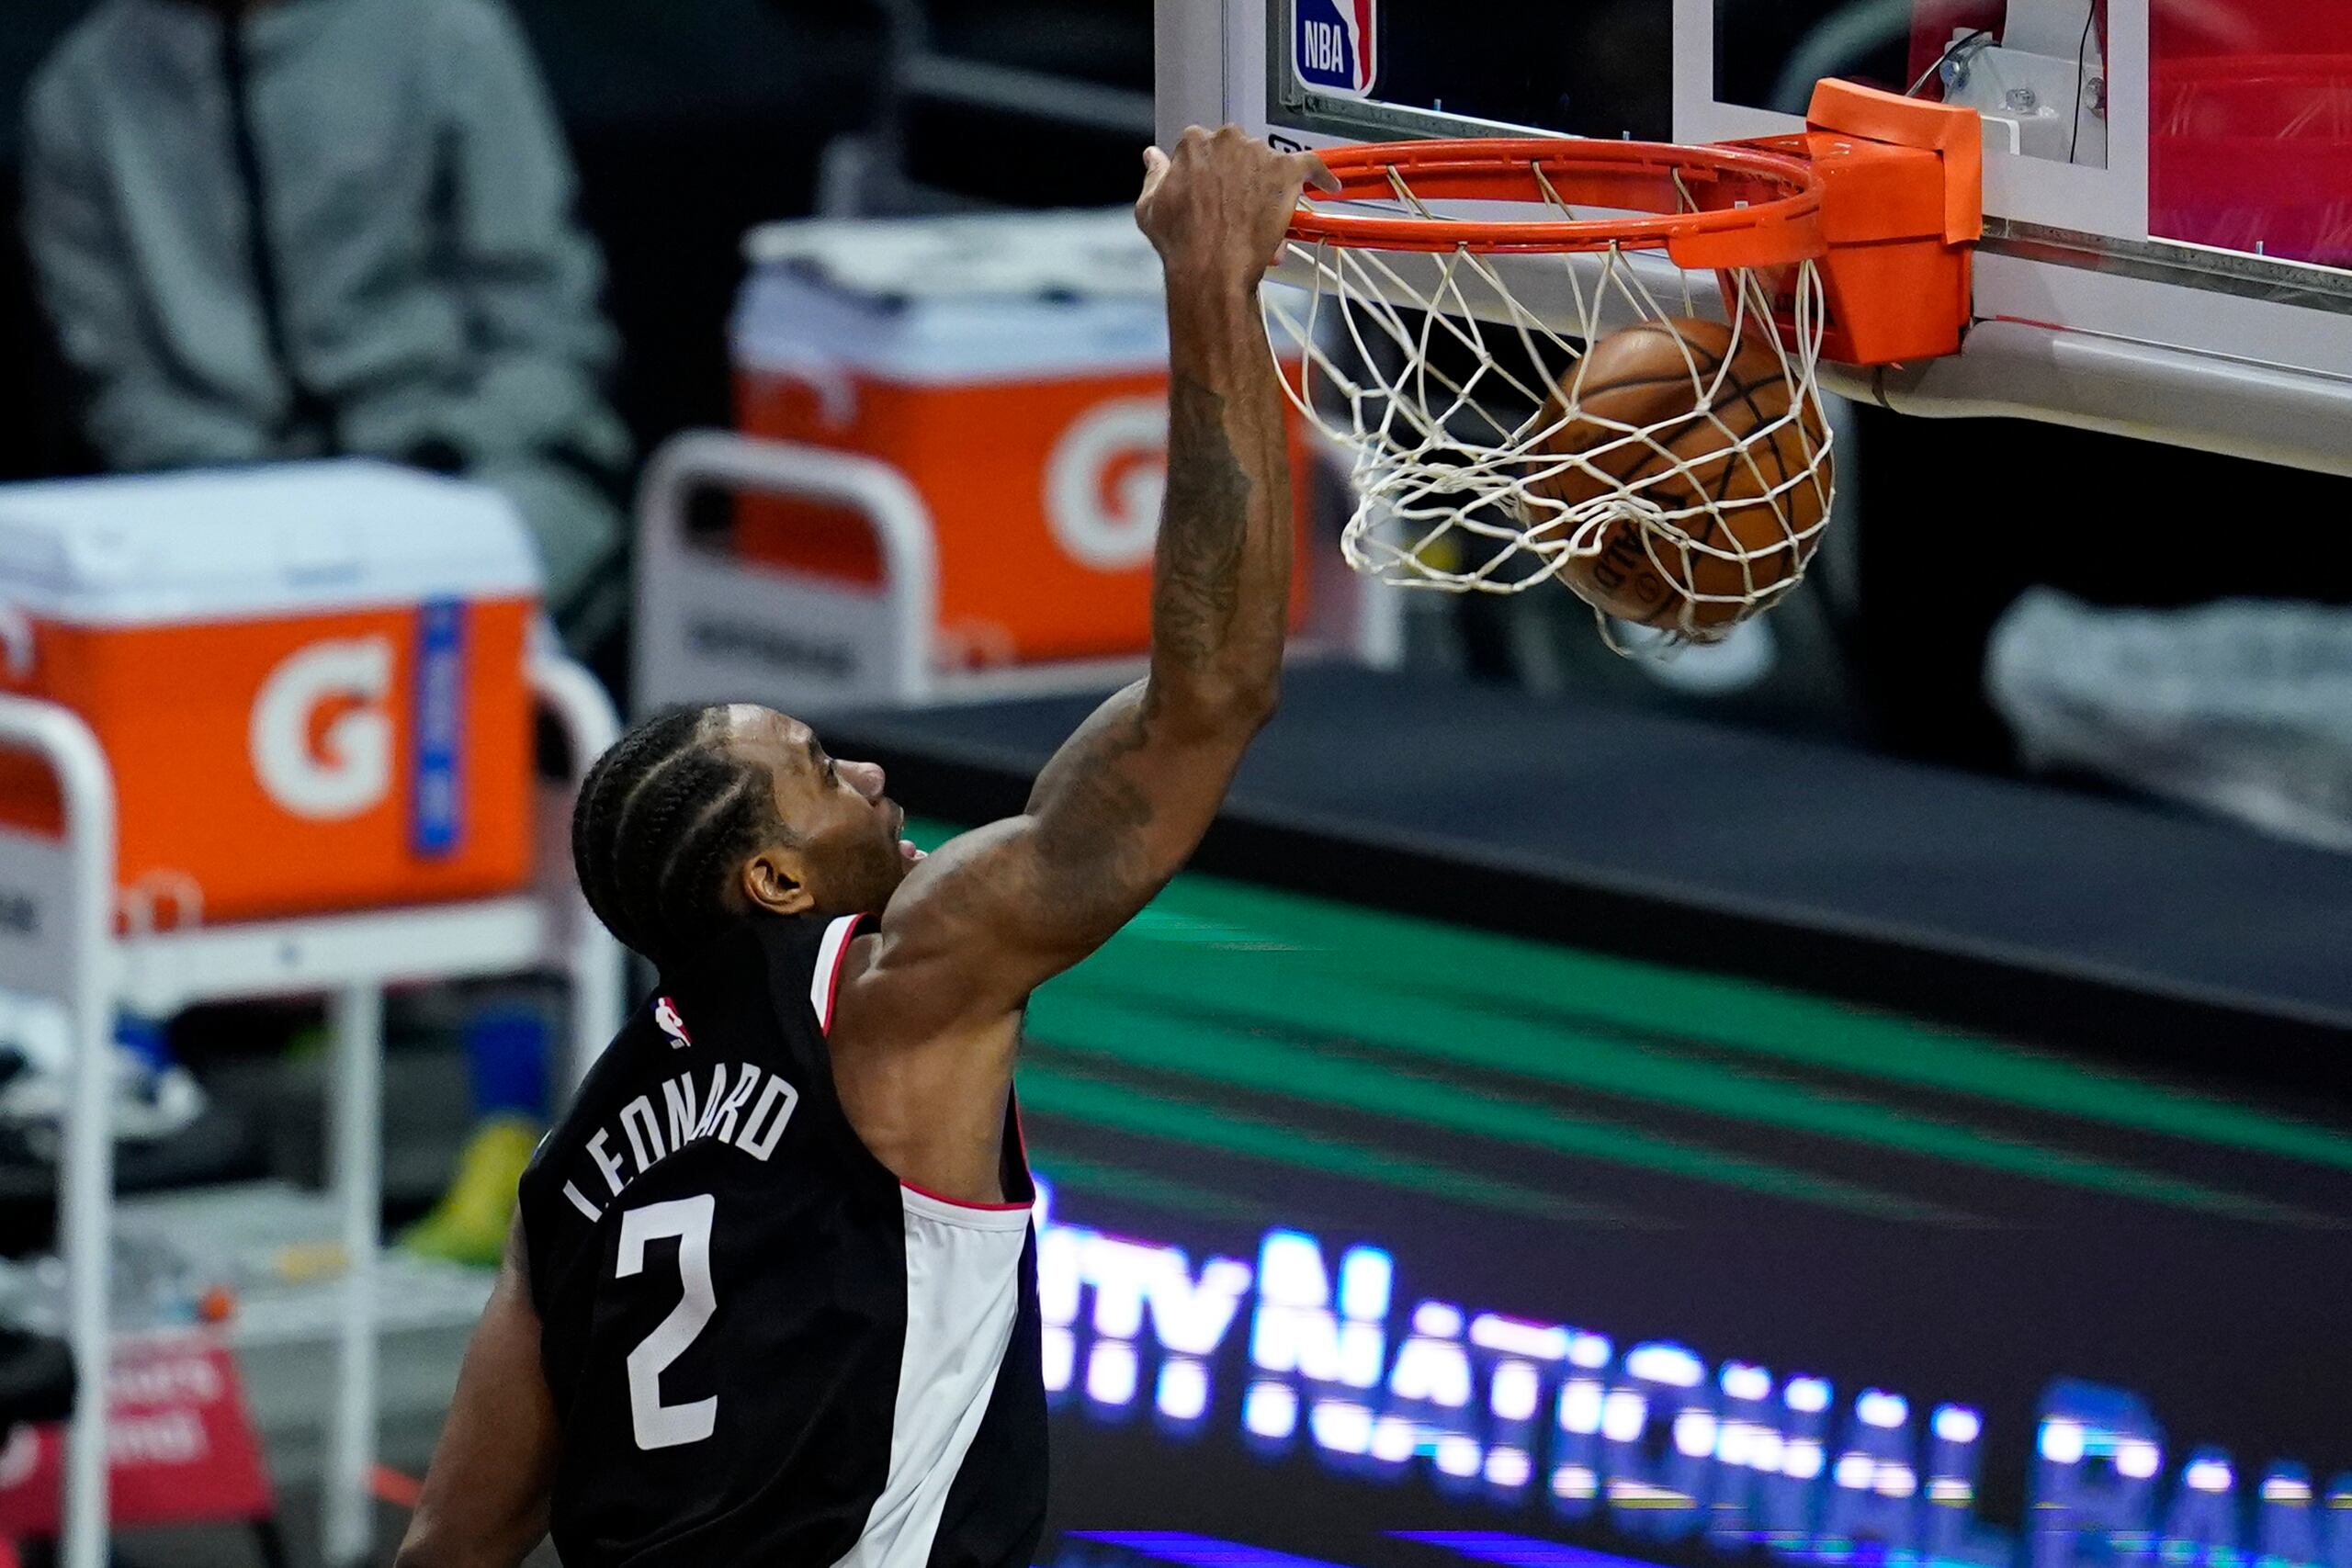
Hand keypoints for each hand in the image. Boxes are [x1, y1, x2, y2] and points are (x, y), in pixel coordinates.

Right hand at [1135, 125, 1337, 291]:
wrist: (1210, 267)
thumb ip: (1155, 175)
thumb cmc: (1180, 241)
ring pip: (1270, 164)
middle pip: (1241, 152)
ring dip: (1270, 187)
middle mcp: (1228, 140)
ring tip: (1265, 223)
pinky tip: (1329, 186)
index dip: (1214, 172)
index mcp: (1194, 143)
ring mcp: (1258, 154)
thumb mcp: (1150, 206)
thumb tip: (1153, 157)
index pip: (1208, 147)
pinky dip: (1322, 175)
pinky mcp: (1286, 171)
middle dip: (1242, 176)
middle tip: (1240, 208)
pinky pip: (1312, 165)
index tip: (1217, 189)